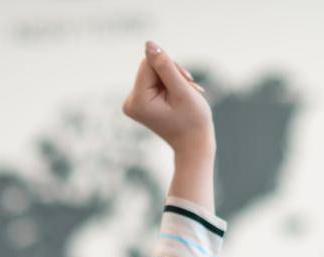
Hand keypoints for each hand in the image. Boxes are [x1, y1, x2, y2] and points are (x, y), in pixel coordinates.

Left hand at [121, 41, 213, 157]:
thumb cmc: (193, 121)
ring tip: (187, 94)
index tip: (186, 82)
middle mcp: (129, 102)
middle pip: (149, 66)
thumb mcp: (182, 90)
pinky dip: (169, 85)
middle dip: (172, 73)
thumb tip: (148, 44)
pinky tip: (179, 97)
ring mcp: (133, 103)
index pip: (149, 63)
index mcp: (137, 100)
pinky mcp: (139, 102)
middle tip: (189, 89)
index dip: (170, 67)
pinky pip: (153, 80)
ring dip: (173, 79)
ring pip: (153, 72)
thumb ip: (165, 66)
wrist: (193, 145)